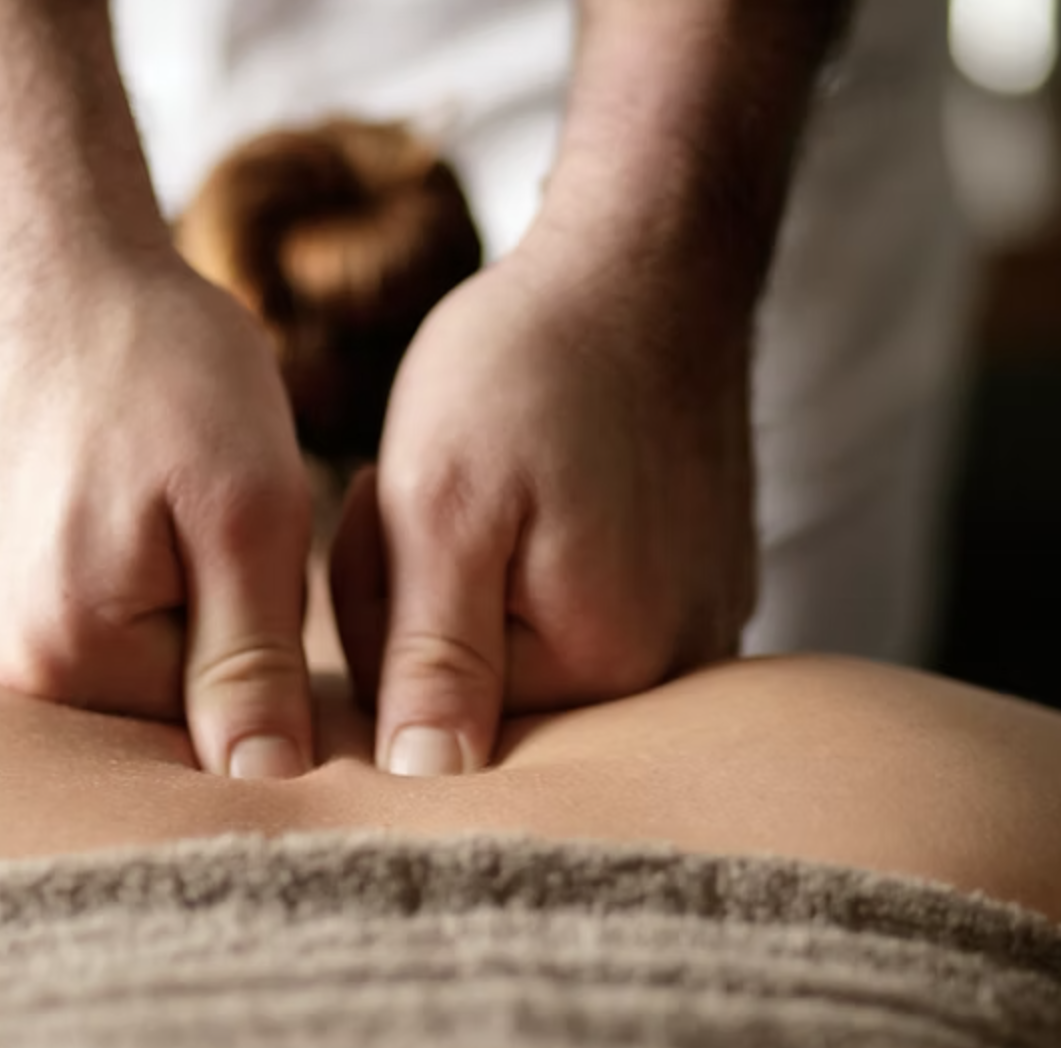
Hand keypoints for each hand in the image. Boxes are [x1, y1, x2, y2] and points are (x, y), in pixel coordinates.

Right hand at [0, 255, 314, 778]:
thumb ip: (252, 663)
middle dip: (171, 644)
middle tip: (172, 525)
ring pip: (56, 677)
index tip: (243, 574)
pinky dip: (34, 601)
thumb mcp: (249, 508)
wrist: (39, 264)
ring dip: (101, 619)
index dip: (244, 665)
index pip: (188, 737)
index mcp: (65, 654)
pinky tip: (53, 524)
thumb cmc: (162, 369)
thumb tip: (261, 786)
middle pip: (112, 714)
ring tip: (108, 510)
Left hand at [331, 241, 756, 775]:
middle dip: (432, 593)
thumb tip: (426, 784)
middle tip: (442, 484)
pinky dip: (546, 552)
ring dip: (485, 569)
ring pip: (529, 641)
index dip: (385, 606)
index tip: (400, 506)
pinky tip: (557, 483)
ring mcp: (699, 621)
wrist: (648, 268)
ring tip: (504, 475)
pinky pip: (590, 605)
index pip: (434, 706)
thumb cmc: (529, 369)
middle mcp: (670, 665)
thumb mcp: (444, 503)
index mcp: (601, 660)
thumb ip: (433, 658)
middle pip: (490, 685)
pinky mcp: (703, 580)